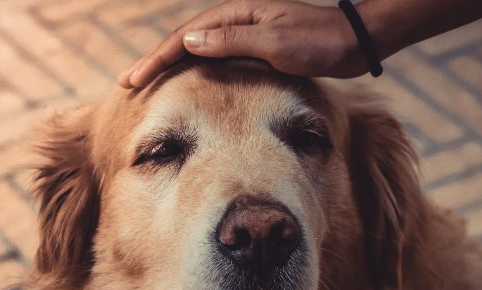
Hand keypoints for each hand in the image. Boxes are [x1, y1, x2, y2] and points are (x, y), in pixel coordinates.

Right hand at [118, 0, 368, 87]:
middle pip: (184, 41)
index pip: (185, 38)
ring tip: (147, 82)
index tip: (133, 79)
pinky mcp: (256, 47)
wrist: (354, 42)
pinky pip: (215, 58)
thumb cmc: (319, 42)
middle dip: (155, 61)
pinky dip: (194, 69)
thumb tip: (188, 43)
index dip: (156, 59)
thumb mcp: (275, 43)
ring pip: (197, 50)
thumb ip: (232, 42)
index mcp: (236, 15)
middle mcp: (236, 20)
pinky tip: (188, 81)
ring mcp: (245, 33)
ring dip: (171, 65)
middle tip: (127, 82)